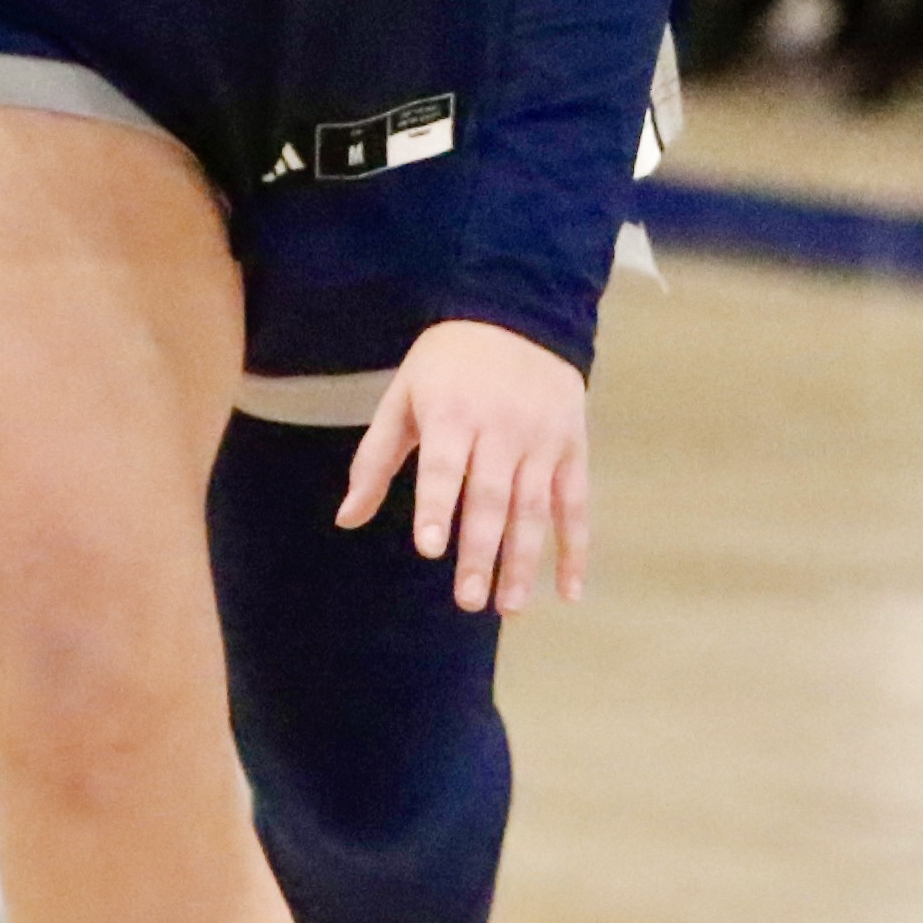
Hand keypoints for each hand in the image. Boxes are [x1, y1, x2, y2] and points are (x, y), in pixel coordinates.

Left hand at [339, 319, 592, 613]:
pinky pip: (576, 504)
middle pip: (492, 497)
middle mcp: (501, 427)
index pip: (444, 465)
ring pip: (535, 508)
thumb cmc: (446, 365)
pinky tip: (569, 591)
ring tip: (510, 608)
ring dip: (525, 562)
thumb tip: (346, 519)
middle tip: (469, 602)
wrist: (518, 314)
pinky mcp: (572, 446)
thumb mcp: (403, 398)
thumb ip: (375, 458)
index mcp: (452, 411)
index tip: (428, 547)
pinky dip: (576, 549)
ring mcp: (542, 438)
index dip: (437, 505)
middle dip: (482, 552)